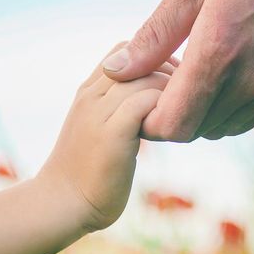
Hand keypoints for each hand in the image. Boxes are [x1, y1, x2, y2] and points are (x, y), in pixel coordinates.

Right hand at [39, 43, 173, 230]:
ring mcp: (98, 112)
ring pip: (147, 77)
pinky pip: (145, 102)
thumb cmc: (89, 172)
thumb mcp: (101, 130)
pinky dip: (167, 109)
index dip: (155, 59)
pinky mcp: (111, 133)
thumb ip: (120, 109)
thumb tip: (157, 102)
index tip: (175, 84)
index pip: (126, 49)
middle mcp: (91, 94)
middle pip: (141, 58)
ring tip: (186, 114)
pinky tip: (173, 130)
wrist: (61, 204)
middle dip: (172, 72)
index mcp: (89, 90)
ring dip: (174, 92)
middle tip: (192, 96)